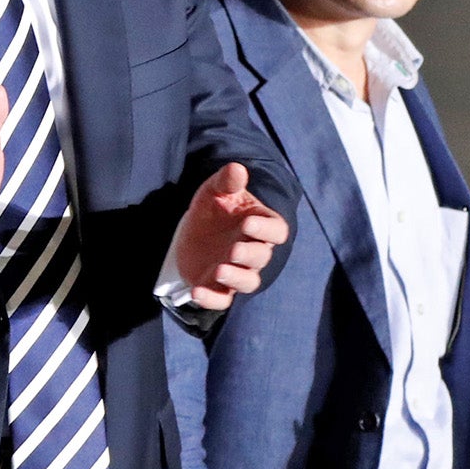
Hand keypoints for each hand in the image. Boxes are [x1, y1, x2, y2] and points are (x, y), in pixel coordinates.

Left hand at [174, 163, 289, 310]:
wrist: (192, 228)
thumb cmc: (214, 207)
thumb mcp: (215, 190)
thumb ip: (227, 181)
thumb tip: (237, 168)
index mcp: (261, 225)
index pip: (277, 230)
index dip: (265, 229)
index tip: (247, 223)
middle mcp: (254, 251)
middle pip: (262, 257)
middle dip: (249, 255)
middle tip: (233, 250)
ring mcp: (237, 271)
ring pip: (248, 282)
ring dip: (236, 278)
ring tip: (219, 270)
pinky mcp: (219, 287)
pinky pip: (221, 299)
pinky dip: (211, 299)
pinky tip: (196, 291)